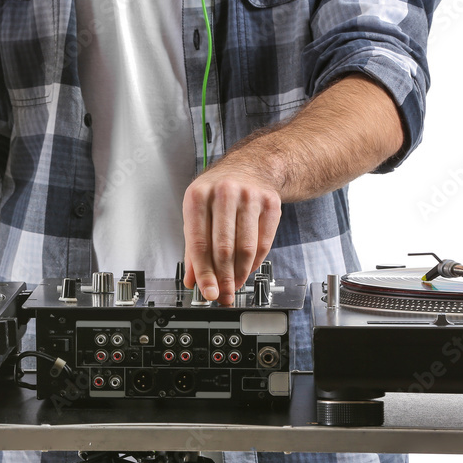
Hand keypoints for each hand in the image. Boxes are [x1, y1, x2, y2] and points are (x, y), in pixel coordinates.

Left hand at [182, 164, 281, 304]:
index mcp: (198, 195)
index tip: (206, 292)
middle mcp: (223, 193)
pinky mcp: (270, 203)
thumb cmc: (218, 191)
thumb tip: (192, 280)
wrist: (252, 166)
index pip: (198, 242)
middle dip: (223, 278)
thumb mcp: (197, 211)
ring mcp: (249, 197)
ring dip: (239, 274)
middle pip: (223, 248)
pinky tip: (247, 271)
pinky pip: (263, 242)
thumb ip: (193, 246)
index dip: (203, 272)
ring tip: (234, 286)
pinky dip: (255, 263)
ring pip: (245, 248)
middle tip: (222, 295)